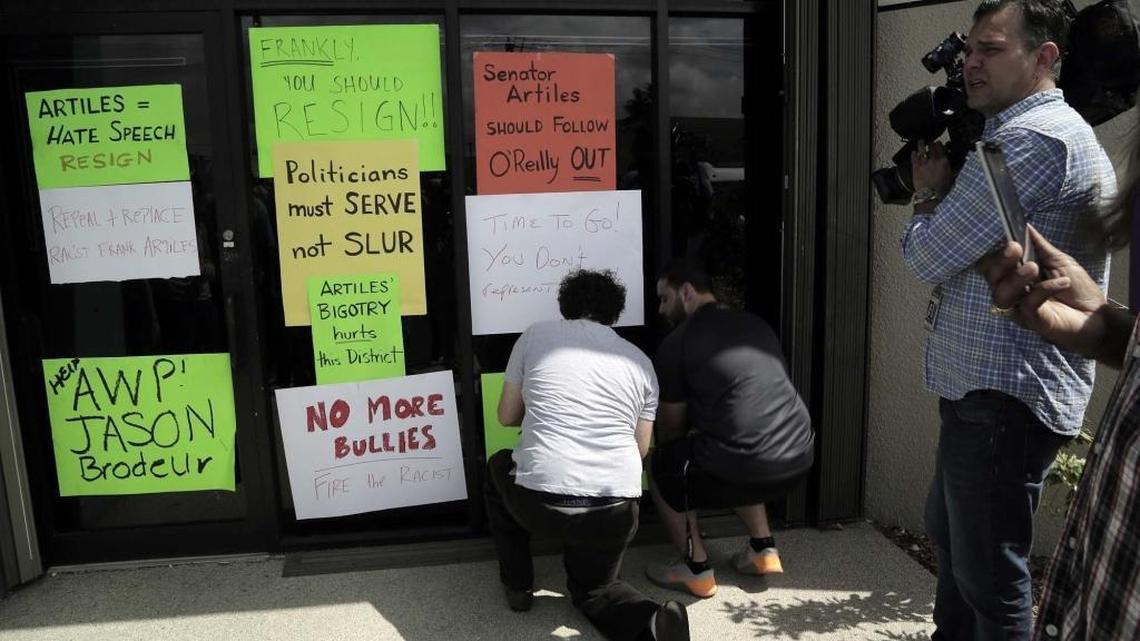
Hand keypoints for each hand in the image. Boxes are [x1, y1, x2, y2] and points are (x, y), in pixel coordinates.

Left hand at [910, 139, 952, 194]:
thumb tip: (952, 164)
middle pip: (932, 146)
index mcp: (943, 160)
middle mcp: (933, 159)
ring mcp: (923, 162)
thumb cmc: (942, 188)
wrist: (930, 194)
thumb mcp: (951, 176)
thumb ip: (951, 167)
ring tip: (921, 141)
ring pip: (921, 149)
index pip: (941, 147)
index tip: (939, 143)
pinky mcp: (915, 167)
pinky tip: (913, 151)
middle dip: (931, 143)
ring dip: (921, 144)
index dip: (940, 144)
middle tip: (930, 142)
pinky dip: (913, 153)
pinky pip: (914, 157)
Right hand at [976, 226, 1110, 359]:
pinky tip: (1061, 283)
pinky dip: (1043, 290)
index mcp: (1014, 277)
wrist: (1097, 315)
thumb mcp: (1059, 261)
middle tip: (1015, 249)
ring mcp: (1019, 309)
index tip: (1010, 241)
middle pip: (990, 278)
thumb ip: (1039, 246)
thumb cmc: (1077, 290)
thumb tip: (1025, 226)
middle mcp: (1012, 293)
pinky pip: (1027, 304)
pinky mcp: (1032, 321)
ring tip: (1034, 268)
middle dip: (1000, 262)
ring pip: (1001, 294)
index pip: (990, 266)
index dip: (994, 254)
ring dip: (1014, 278)